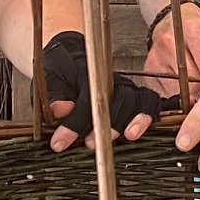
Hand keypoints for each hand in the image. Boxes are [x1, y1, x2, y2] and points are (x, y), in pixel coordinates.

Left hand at [41, 30, 159, 153]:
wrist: (72, 56)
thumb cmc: (61, 69)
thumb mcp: (49, 79)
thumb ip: (54, 95)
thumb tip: (60, 109)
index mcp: (89, 75)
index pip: (85, 100)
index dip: (74, 124)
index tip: (59, 142)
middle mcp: (112, 82)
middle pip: (119, 100)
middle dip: (108, 125)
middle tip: (90, 144)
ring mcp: (126, 89)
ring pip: (139, 101)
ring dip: (135, 120)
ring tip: (129, 136)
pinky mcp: (136, 98)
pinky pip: (150, 103)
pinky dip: (147, 117)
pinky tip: (138, 132)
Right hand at [143, 2, 199, 96]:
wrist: (176, 22)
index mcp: (193, 29)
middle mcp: (170, 42)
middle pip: (192, 85)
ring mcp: (155, 58)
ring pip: (178, 94)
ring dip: (192, 100)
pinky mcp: (148, 73)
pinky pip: (165, 98)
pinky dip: (179, 101)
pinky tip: (188, 93)